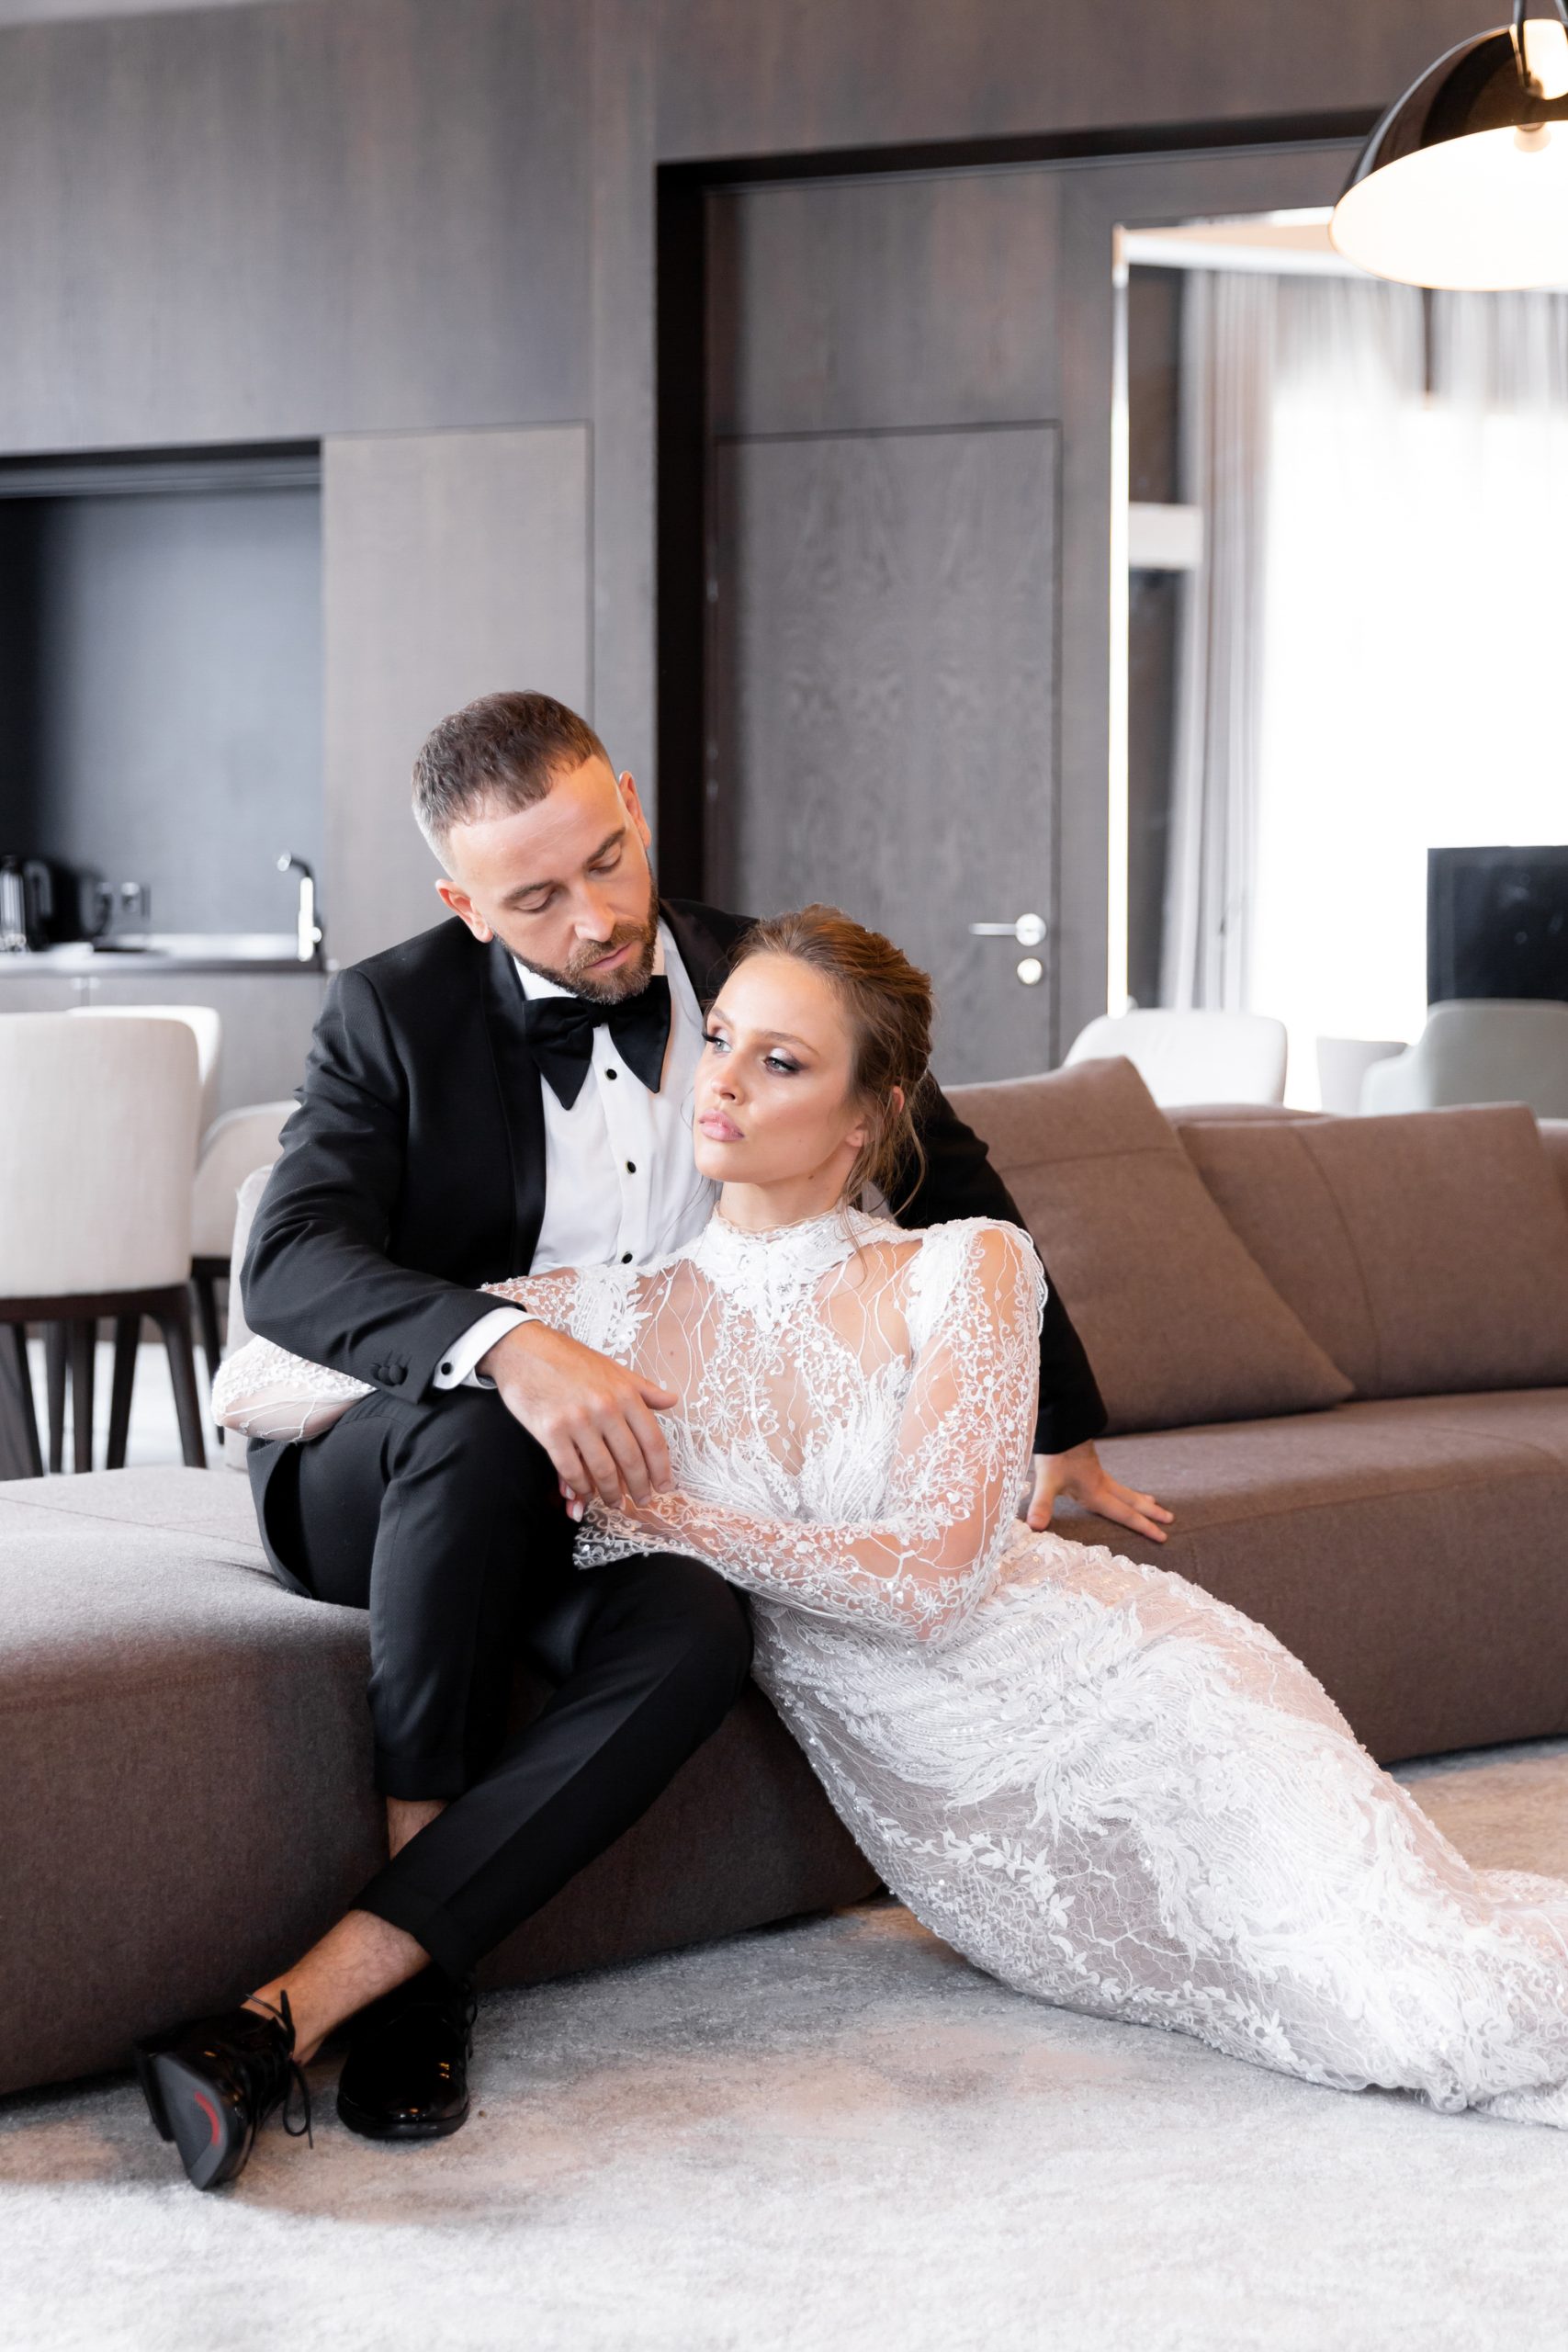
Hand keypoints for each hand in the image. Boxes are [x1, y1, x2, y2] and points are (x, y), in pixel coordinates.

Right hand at [480, 1321, 676, 1508]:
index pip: (653, 1440)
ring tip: (615, 1502)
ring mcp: (577, 1420)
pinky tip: (585, 1493)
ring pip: (602, 1470)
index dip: (661, 1469)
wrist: (525, 1350)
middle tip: (642, 1501)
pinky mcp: (550, 1431)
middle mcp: (605, 1408)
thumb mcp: (613, 1369)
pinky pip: (571, 1469)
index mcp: (625, 1393)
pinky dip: (581, 1487)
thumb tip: (672, 1401)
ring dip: (611, 1493)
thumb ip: (643, 1389)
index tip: (664, 1487)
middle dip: (639, 1487)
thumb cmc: (570, 1360)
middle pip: (631, 1460)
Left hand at [1025, 1440, 1172, 1544]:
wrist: (1059, 1425)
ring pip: (1124, 1490)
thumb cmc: (1053, 1453)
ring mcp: (1097, 1473)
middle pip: (1131, 1501)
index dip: (1143, 1527)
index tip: (1163, 1536)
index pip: (1125, 1514)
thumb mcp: (1046, 1481)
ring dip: (1140, 1499)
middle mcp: (1100, 1484)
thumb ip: (1042, 1504)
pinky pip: (1114, 1482)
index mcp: (1095, 1492)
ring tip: (1154, 1502)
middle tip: (1171, 1520)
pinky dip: (1125, 1489)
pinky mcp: (1090, 1465)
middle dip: (1150, 1512)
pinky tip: (1118, 1488)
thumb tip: (1035, 1527)